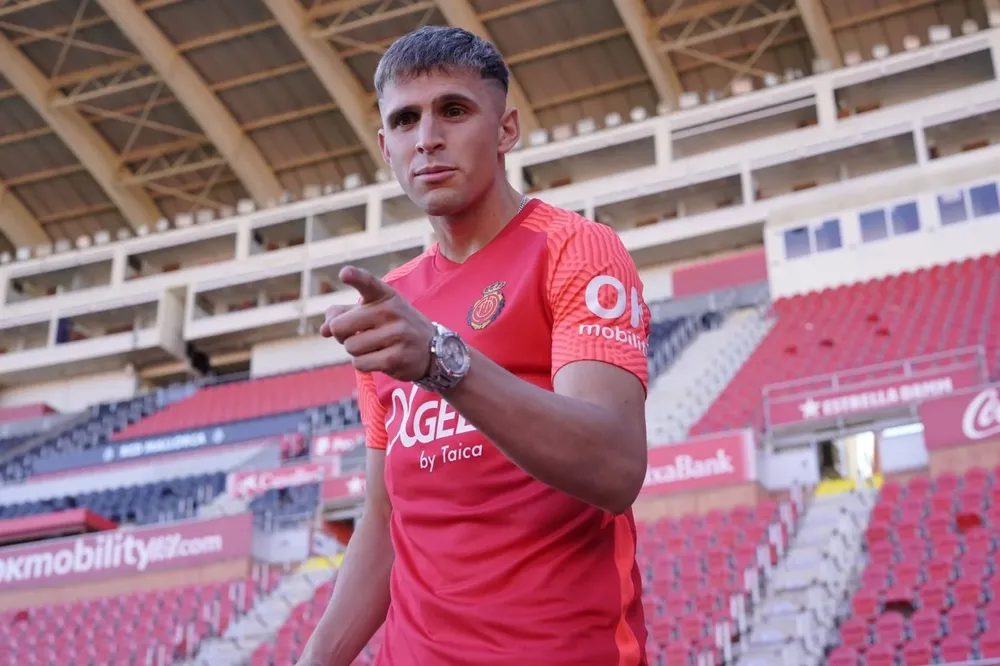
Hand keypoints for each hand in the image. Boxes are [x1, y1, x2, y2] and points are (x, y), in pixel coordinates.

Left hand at [321, 266, 434, 380]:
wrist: (432, 348)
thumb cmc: (394, 326)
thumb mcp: (373, 312)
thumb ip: (343, 314)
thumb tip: (324, 330)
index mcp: (384, 295)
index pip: (368, 283)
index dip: (355, 277)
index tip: (345, 273)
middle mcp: (391, 311)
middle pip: (340, 327)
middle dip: (341, 335)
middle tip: (356, 334)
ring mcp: (396, 335)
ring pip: (350, 347)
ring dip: (355, 351)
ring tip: (374, 346)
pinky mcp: (396, 358)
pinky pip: (360, 363)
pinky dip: (364, 363)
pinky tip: (380, 358)